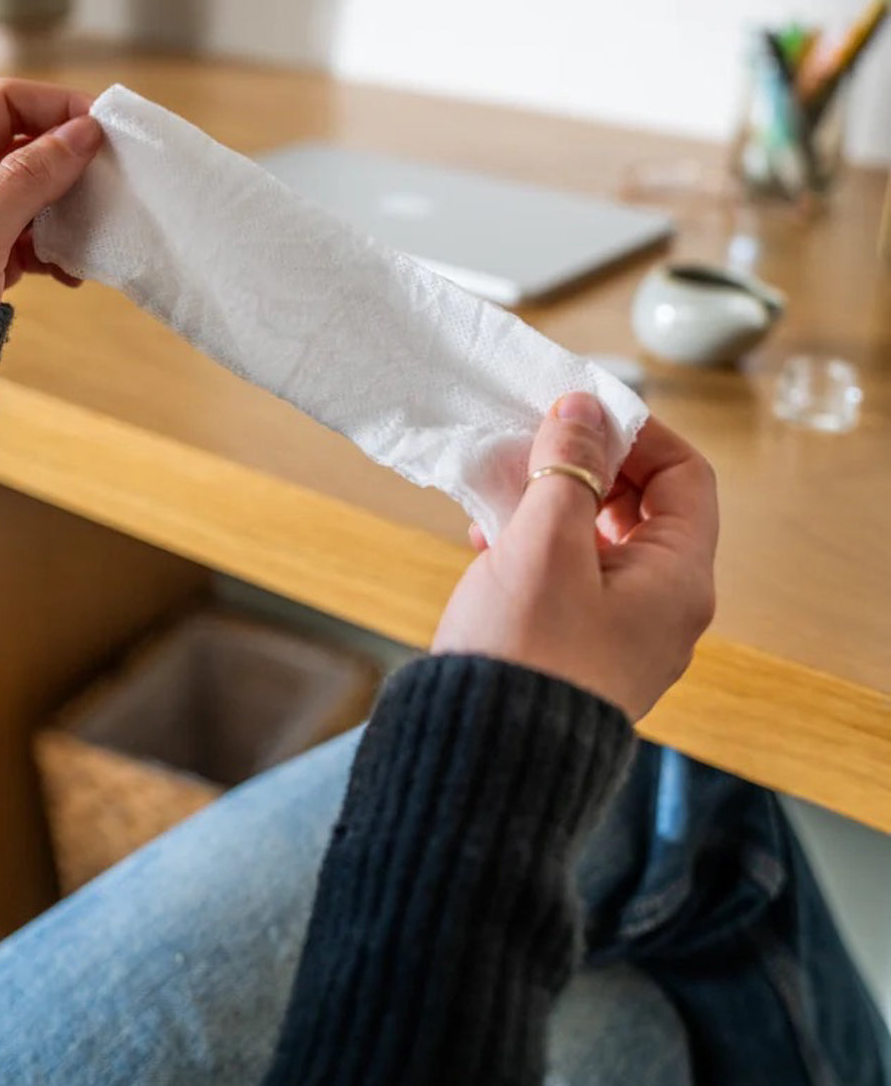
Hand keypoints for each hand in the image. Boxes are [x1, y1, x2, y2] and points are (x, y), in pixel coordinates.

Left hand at [0, 77, 101, 302]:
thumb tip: (82, 133)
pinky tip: (73, 273)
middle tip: (112, 178)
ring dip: (67, 209)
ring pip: (29, 194)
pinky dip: (56, 249)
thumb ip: (27, 179)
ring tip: (95, 231)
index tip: (103, 125)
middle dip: (67, 161)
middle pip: (19, 147)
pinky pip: (28, 237)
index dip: (52, 106)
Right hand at [432, 394, 717, 721]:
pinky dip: (537, 545)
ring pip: (601, 539)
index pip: (685, 476)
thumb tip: (585, 408)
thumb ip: (568, 467)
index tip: (580, 410)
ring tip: (500, 493)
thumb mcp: (545, 543)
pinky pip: (573, 576)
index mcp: (678, 581)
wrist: (484, 761)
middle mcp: (663, 608)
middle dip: (587, 465)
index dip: (638, 433)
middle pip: (643, 506)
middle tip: (534, 444)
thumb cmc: (524, 654)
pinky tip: (487, 539)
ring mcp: (623, 633)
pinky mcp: (580, 650)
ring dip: (554, 503)